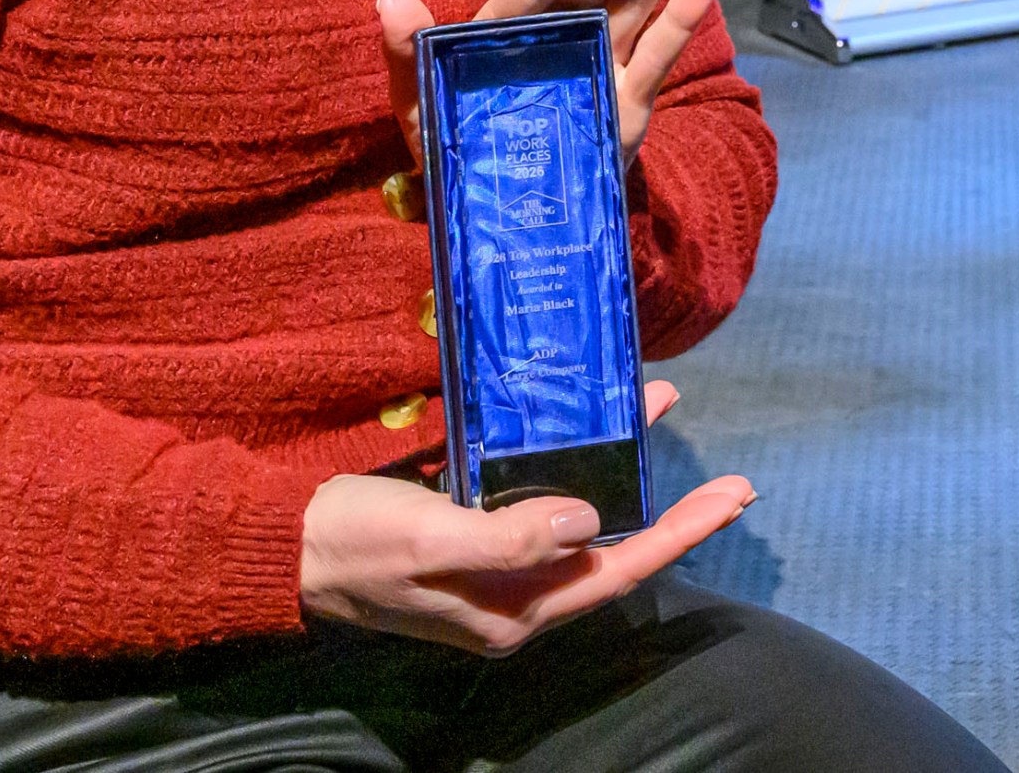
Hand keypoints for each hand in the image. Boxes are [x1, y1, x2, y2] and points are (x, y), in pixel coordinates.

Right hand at [299, 383, 753, 653]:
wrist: (285, 542)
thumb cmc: (354, 542)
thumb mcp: (429, 537)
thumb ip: (510, 533)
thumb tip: (588, 520)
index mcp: (513, 608)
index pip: (617, 570)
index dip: (680, 534)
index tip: (733, 496)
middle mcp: (513, 594)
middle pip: (608, 546)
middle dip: (666, 505)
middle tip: (725, 473)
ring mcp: (492, 565)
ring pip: (576, 516)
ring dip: (618, 468)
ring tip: (654, 409)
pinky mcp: (469, 531)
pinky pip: (536, 499)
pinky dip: (568, 461)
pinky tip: (580, 425)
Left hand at [378, 0, 721, 166]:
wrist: (500, 209)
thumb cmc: (454, 142)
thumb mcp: (420, 105)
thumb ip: (407, 55)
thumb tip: (389, 0)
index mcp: (509, 25)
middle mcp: (560, 30)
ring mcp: (600, 59)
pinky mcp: (629, 98)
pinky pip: (658, 53)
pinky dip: (683, 17)